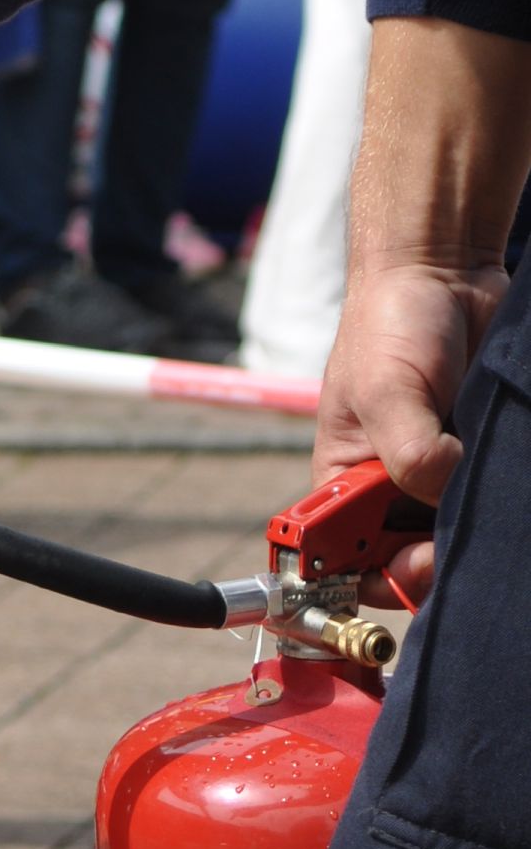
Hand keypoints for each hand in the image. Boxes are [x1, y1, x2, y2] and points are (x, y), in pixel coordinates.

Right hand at [315, 257, 501, 600]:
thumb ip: (411, 456)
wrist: (446, 274)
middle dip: (431, 563)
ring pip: (457, 537)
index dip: (372, 575)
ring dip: (472, 527)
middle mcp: (390, 488)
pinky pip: (493, 502)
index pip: (344, 557)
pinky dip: (503, 501)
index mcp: (345, 479)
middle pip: (409, 562)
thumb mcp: (386, 392)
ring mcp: (439, 476)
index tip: (410, 563)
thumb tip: (454, 497)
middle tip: (451, 542)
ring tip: (480, 490)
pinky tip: (502, 477)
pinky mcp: (478, 460)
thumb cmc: (391, 323)